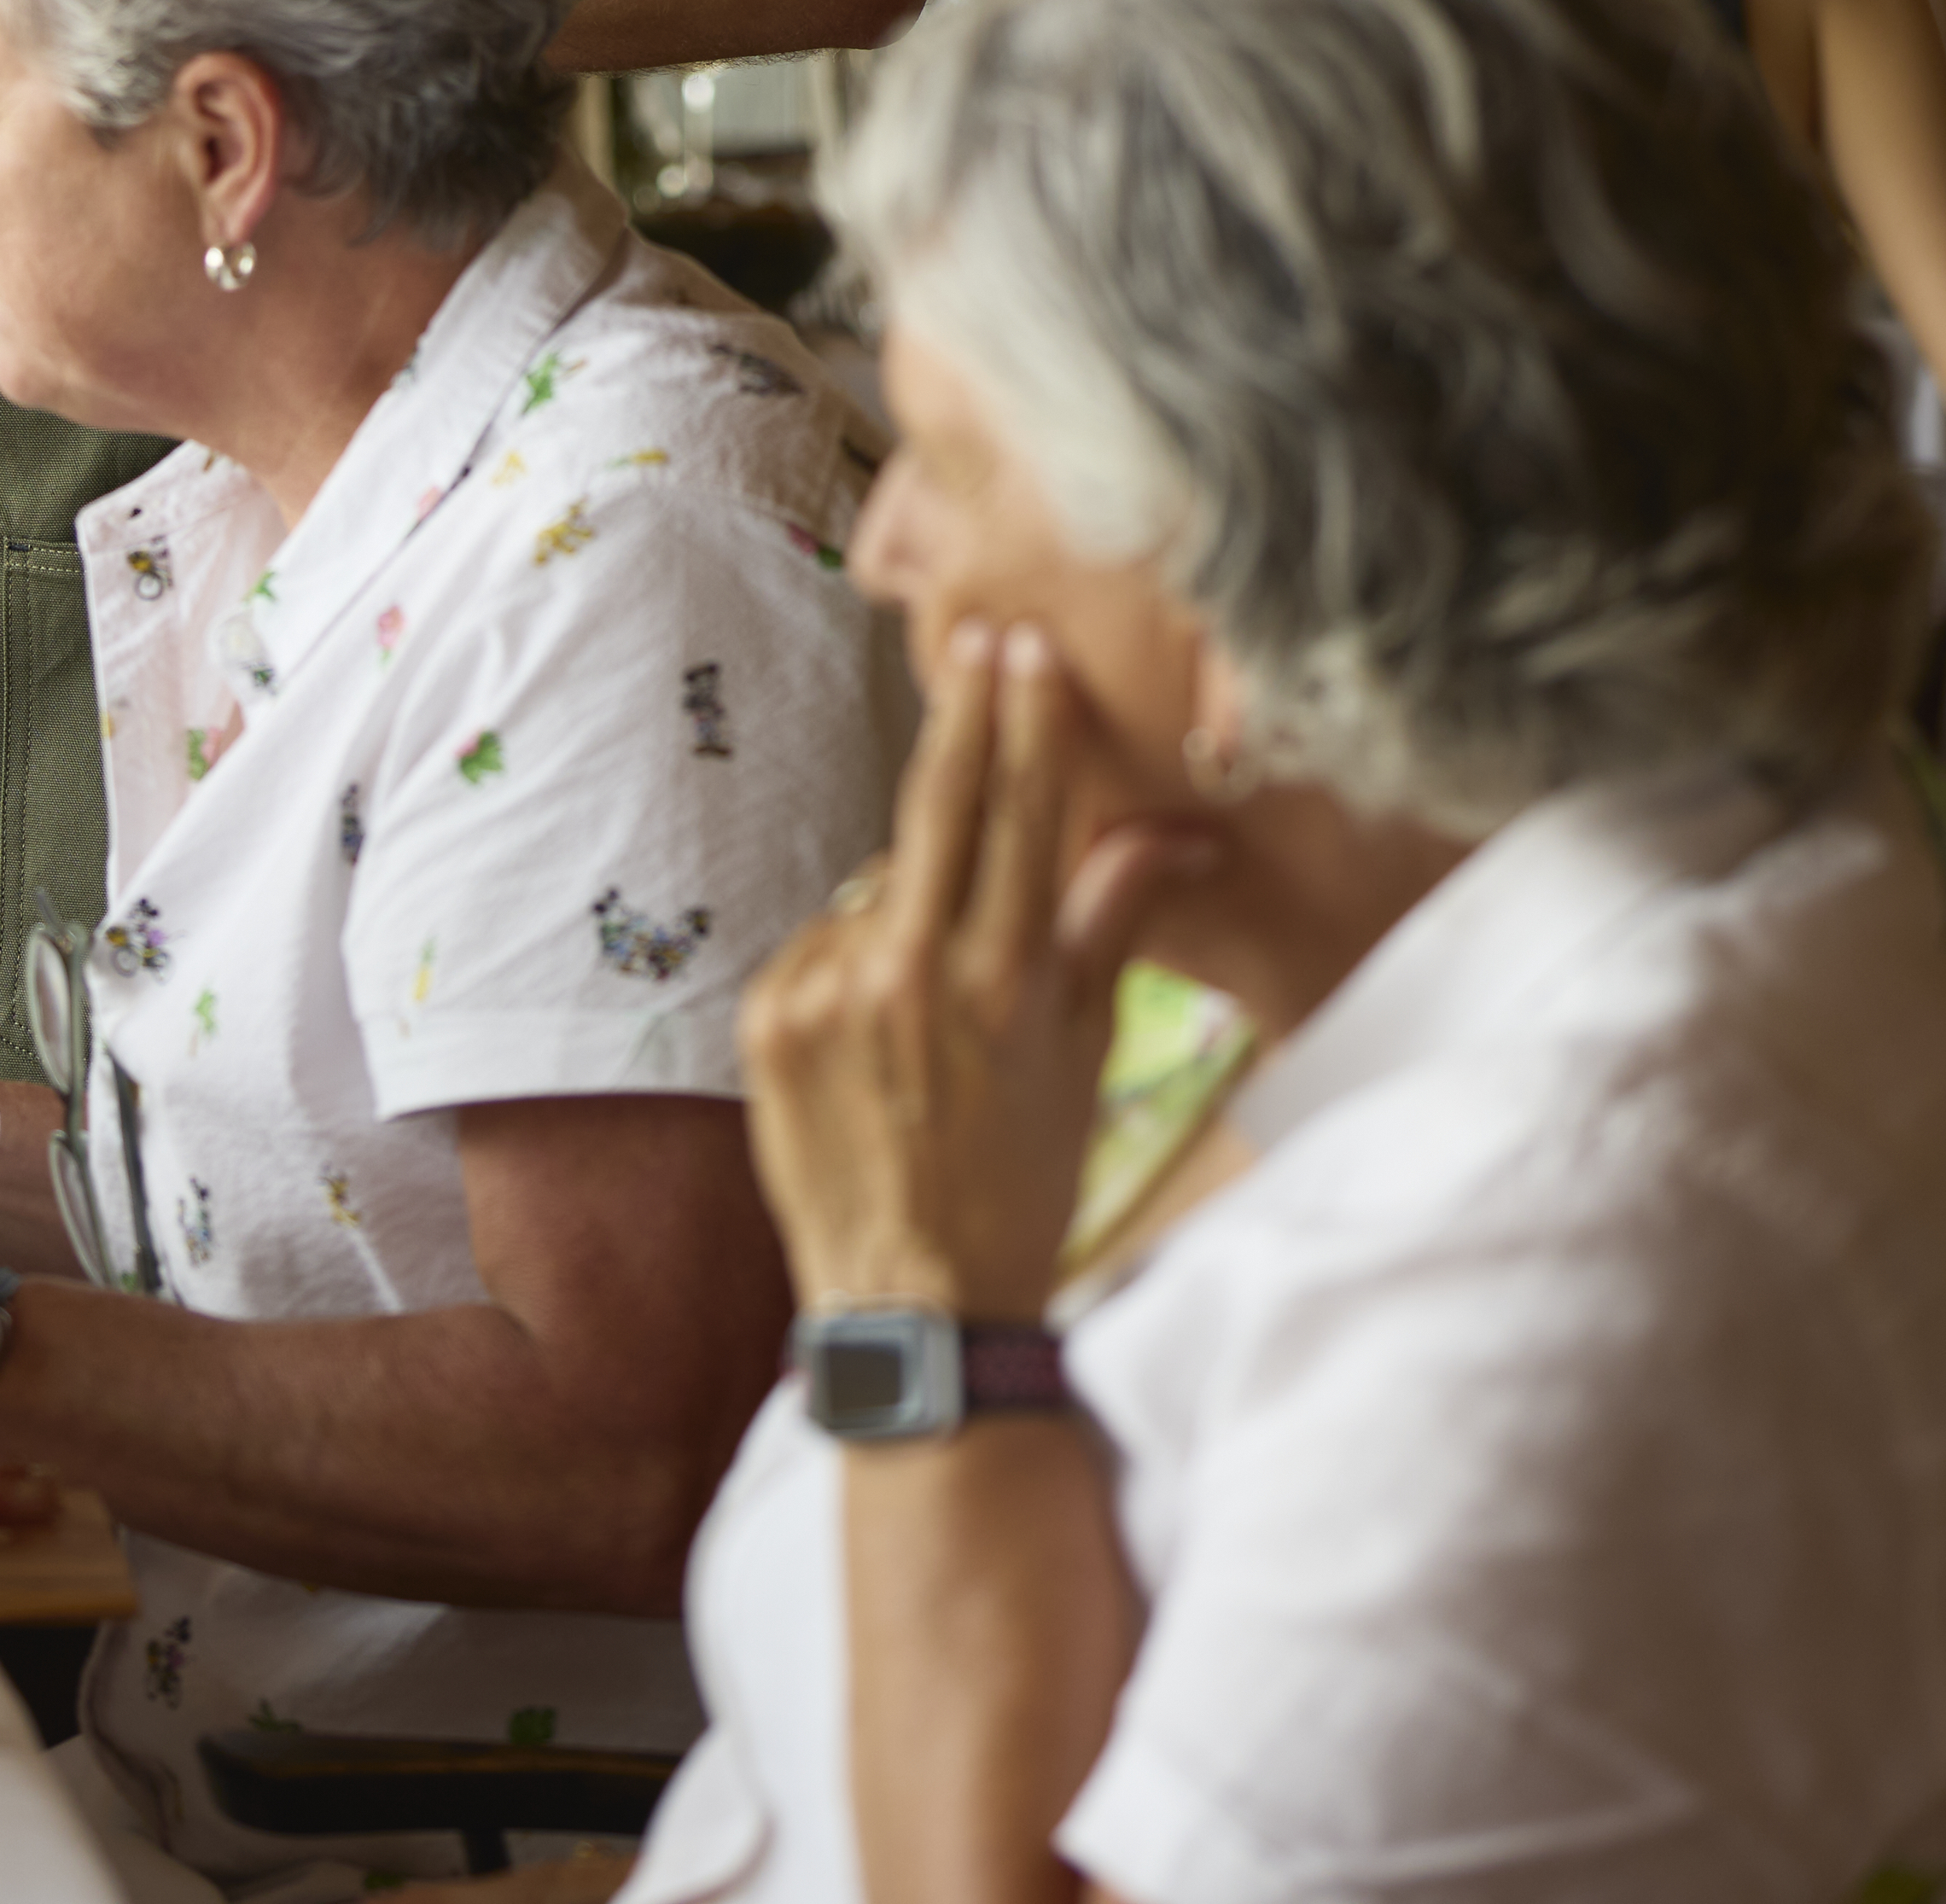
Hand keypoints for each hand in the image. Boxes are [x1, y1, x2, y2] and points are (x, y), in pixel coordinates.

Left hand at [742, 623, 1218, 1319]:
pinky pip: (820, 942)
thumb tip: (1179, 831)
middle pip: (936, 808)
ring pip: (879, 888)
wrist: (915, 1300)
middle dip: (963, 719)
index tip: (1026, 649)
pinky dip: (851, 957)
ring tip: (937, 982)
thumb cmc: (1021, 1177)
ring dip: (910, 898)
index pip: (1019, 816)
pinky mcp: (765, 1021)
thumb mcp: (1086, 1053)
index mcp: (1002, 983)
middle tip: (974, 645)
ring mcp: (826, 995)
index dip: (1025, 725)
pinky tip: (878, 1018)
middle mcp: (909, 977)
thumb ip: (1110, 924)